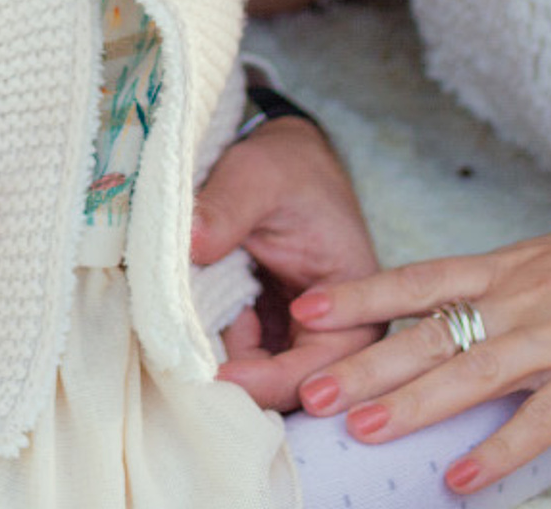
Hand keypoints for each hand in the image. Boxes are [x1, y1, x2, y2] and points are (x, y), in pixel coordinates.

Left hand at [193, 114, 383, 410]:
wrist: (286, 159)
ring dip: (233, 370)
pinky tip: (210, 320)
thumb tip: (191, 244)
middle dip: (247, 386)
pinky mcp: (279, 332)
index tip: (218, 376)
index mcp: (359, 302)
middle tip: (195, 370)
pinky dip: (226, 352)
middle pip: (295, 391)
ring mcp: (308, 335)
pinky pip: (252, 362)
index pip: (319, 368)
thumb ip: (227, 209)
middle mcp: (342, 331)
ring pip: (270, 384)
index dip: (268, 380)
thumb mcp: (256, 175)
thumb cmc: (285, 166)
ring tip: (203, 332)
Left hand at [277, 195, 550, 493]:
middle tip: (307, 387)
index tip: (304, 306)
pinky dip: (497, 452)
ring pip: (467, 374)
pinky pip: (538, 421)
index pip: (416, 280)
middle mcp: (519, 299)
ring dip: (410, 404)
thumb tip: (470, 314)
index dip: (359, 295)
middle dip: (362, 361)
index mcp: (507, 268)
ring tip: (360, 428)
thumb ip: (511, 288)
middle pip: (427, 333)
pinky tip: (460, 480)